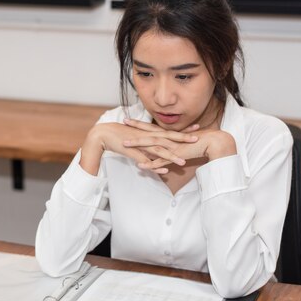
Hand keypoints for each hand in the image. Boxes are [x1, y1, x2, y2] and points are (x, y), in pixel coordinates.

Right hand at [79, 119, 198, 175]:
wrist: (104, 134)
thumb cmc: (120, 135)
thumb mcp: (138, 138)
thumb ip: (149, 144)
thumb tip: (157, 150)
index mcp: (149, 132)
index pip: (170, 131)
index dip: (183, 130)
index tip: (197, 128)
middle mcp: (147, 136)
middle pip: (168, 138)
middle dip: (182, 139)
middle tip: (197, 139)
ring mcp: (140, 144)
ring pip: (158, 151)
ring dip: (171, 156)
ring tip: (183, 162)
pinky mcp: (133, 153)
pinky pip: (146, 161)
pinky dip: (155, 167)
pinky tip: (163, 172)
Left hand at [134, 129, 236, 171]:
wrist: (215, 143)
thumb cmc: (202, 142)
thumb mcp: (185, 142)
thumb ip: (177, 143)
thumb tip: (170, 146)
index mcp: (171, 135)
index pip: (152, 127)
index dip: (140, 123)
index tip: (129, 119)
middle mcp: (170, 138)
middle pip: (149, 131)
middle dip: (135, 127)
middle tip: (123, 122)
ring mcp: (172, 146)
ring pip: (152, 145)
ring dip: (138, 144)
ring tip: (124, 144)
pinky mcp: (176, 155)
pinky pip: (161, 161)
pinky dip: (150, 164)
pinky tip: (140, 166)